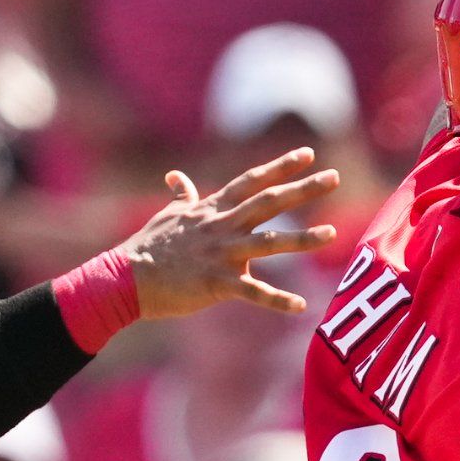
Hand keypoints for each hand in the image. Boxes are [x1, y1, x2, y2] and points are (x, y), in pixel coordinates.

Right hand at [116, 150, 345, 320]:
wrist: (125, 278)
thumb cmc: (147, 247)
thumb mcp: (167, 215)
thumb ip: (181, 196)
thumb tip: (176, 177)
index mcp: (213, 210)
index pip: (252, 181)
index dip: (280, 167)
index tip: (308, 155)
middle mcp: (222, 226)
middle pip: (269, 202)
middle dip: (302, 190)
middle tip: (334, 177)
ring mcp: (221, 254)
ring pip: (269, 243)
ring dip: (302, 239)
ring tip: (332, 233)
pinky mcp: (216, 283)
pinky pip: (253, 292)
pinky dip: (277, 300)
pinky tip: (300, 306)